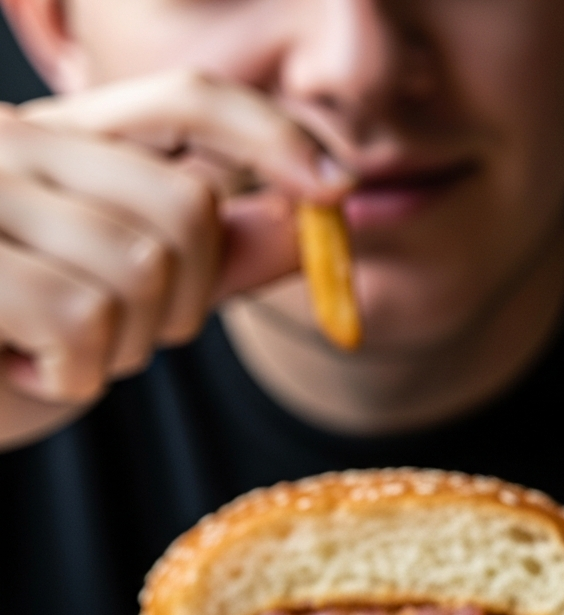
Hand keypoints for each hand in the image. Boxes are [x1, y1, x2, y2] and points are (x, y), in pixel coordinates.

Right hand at [0, 70, 348, 447]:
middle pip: (186, 203)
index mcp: (63, 139)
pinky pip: (79, 317)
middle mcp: (12, 141)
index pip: (188, 99)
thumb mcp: (136, 295)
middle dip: (189, 297)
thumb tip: (313, 220)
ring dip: (125, 345)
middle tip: (130, 335)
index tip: (337, 189)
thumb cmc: (20, 344)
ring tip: (61, 352)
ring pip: (141, 267)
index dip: (273, 135)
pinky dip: (75, 372)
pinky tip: (26, 369)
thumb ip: (220, 255)